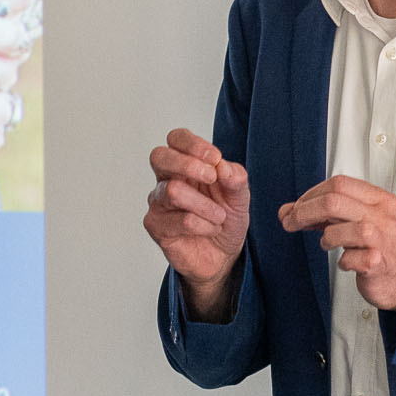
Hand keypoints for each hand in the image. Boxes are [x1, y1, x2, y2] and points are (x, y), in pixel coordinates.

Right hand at [145, 127, 251, 320]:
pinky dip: (204, 225)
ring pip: (173, 191)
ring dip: (205, 205)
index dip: (193, 144)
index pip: (176, 139)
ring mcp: (158, 202)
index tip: (215, 158)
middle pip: (160, 156)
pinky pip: (181, 220)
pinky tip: (210, 230)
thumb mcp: (239, 197)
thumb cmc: (225, 220)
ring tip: (220, 217)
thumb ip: (235, 178)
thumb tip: (221, 165)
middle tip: (211, 178)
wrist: (222, 256)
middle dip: (188, 164)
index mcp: (186, 165)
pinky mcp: (155, 226)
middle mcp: (166, 179)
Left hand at [282, 174, 395, 311]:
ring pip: (338, 229)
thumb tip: (288, 211)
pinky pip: (348, 259)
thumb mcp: (361, 221)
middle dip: (303, 212)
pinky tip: (348, 262)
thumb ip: (329, 213)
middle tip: (290, 222)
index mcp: (379, 200)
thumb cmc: (385, 247)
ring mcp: (382, 239)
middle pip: (333, 201)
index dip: (311, 194)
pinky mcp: (378, 264)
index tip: (297, 207)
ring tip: (330, 244)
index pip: (339, 184)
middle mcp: (382, 216)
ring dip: (326, 238)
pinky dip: (342, 262)